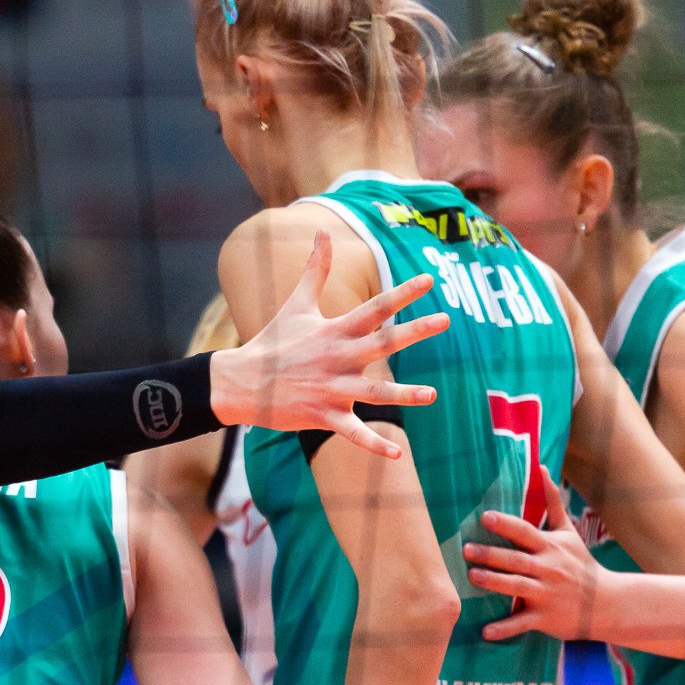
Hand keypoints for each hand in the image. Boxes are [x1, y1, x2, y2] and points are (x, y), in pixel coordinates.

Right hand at [213, 231, 448, 460]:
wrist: (240, 382)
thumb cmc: (272, 340)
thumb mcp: (295, 303)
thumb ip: (316, 270)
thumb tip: (321, 231)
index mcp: (333, 331)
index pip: (374, 308)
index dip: (401, 293)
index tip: (428, 280)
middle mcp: (336, 358)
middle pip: (382, 343)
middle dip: (414, 332)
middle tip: (444, 320)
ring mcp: (330, 388)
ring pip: (374, 392)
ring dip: (404, 395)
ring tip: (432, 395)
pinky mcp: (323, 416)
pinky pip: (353, 431)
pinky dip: (373, 444)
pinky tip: (396, 453)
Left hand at [465, 471, 608, 642]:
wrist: (605, 603)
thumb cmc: (581, 563)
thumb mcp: (568, 532)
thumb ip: (552, 502)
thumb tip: (541, 468)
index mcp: (550, 547)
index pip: (525, 532)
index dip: (506, 525)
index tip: (485, 517)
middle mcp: (547, 569)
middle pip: (516, 560)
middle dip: (491, 555)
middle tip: (466, 550)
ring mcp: (546, 594)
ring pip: (516, 588)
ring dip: (494, 583)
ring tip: (472, 578)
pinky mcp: (545, 617)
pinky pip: (522, 623)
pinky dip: (504, 628)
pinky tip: (484, 632)